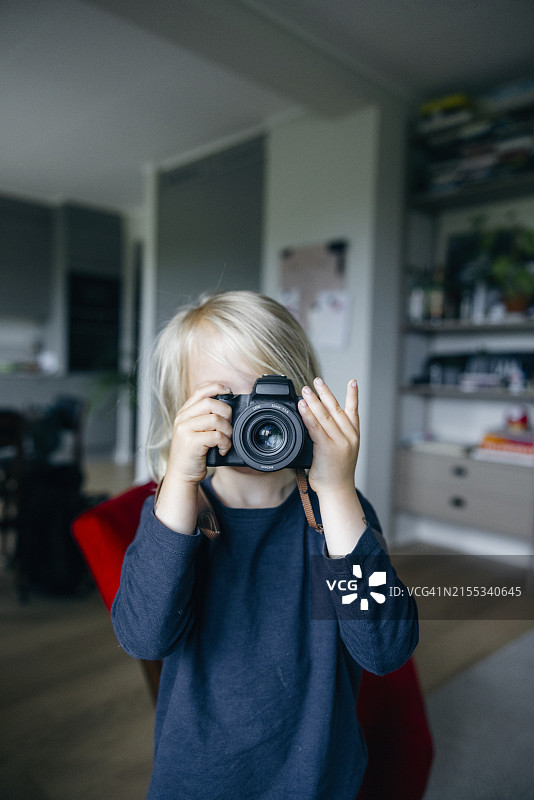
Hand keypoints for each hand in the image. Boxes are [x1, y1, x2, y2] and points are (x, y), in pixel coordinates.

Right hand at [165, 382, 233, 485]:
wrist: (181, 474)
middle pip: (211, 402)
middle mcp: (183, 418)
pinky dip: (225, 443)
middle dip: (226, 413)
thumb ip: (205, 417)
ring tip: (225, 440)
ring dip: (227, 430)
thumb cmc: (192, 453)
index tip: (229, 392)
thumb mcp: (195, 430)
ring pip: (215, 419)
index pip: (200, 390)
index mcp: (184, 412)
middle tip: (228, 426)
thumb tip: (227, 406)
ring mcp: (185, 429)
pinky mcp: (191, 442)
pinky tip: (222, 449)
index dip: (217, 387)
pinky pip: (216, 435)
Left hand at [298, 377, 359, 496]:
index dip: (353, 395)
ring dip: (314, 401)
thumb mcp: (341, 451)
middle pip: (336, 409)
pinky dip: (308, 416)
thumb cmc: (336, 473)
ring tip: (305, 390)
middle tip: (316, 381)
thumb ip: (333, 435)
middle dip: (325, 393)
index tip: (353, 381)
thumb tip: (317, 420)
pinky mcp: (327, 448)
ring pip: (325, 416)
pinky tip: (302, 407)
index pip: (354, 411)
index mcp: (354, 436)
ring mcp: (339, 442)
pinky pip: (315, 428)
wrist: (337, 491)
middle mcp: (348, 437)